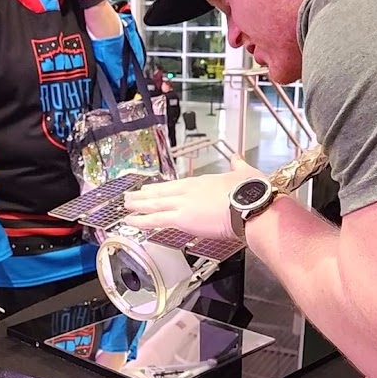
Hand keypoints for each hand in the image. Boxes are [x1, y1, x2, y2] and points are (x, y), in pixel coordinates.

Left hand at [125, 155, 259, 240]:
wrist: (251, 205)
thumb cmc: (251, 192)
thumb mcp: (244, 172)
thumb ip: (238, 165)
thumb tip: (237, 156)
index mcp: (201, 182)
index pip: (176, 185)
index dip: (161, 187)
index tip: (151, 188)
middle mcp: (188, 190)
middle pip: (160, 193)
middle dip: (144, 195)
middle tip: (130, 196)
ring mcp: (182, 203)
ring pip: (154, 204)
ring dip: (138, 205)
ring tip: (125, 206)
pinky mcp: (181, 218)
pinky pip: (155, 220)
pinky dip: (140, 220)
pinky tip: (129, 221)